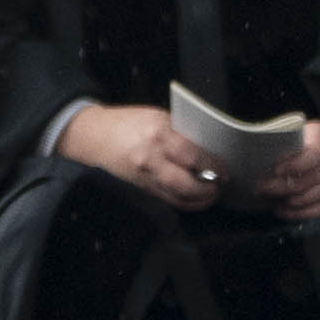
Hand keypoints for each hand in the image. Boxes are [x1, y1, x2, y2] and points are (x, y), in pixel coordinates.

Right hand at [50, 101, 216, 208]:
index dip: (213, 166)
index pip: (192, 155)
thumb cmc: (129, 122)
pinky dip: (185, 202)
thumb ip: (181, 133)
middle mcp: (151, 158)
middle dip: (208, 189)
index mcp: (158, 133)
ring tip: (211, 195)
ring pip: (178, 197)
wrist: (94, 136)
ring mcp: (144, 176)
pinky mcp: (140, 188)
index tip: (225, 170)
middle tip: (220, 186)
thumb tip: (208, 150)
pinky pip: (168, 200)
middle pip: (186, 183)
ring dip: (199, 200)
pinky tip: (194, 198)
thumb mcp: (158, 117)